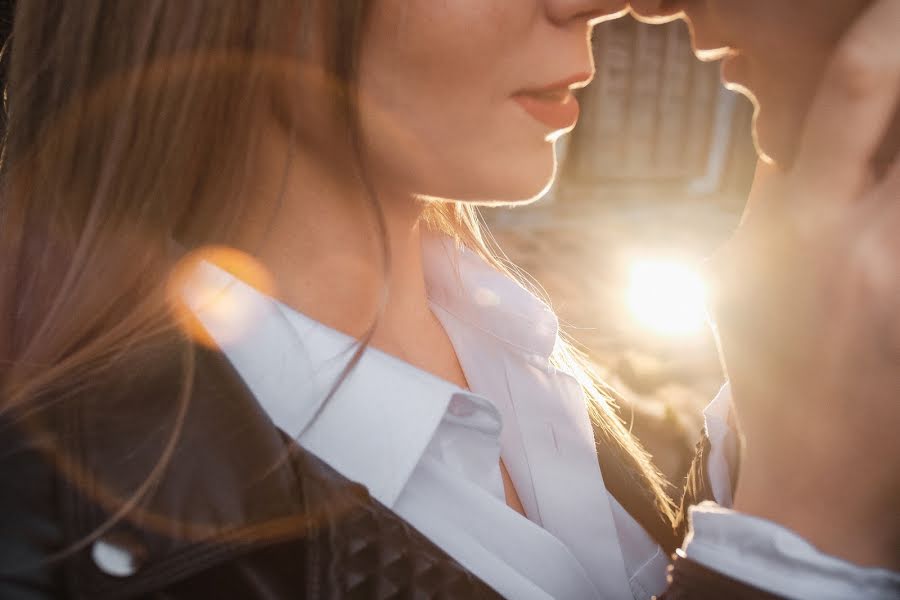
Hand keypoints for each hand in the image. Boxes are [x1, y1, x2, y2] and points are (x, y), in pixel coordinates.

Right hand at [707, 0, 899, 569]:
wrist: (825, 464)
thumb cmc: (769, 365)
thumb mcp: (740, 276)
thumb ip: (770, 198)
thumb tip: (799, 136)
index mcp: (805, 222)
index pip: (855, 92)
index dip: (884, 30)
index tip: (889, 9)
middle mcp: (877, 235)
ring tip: (884, 180)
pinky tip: (886, 226)